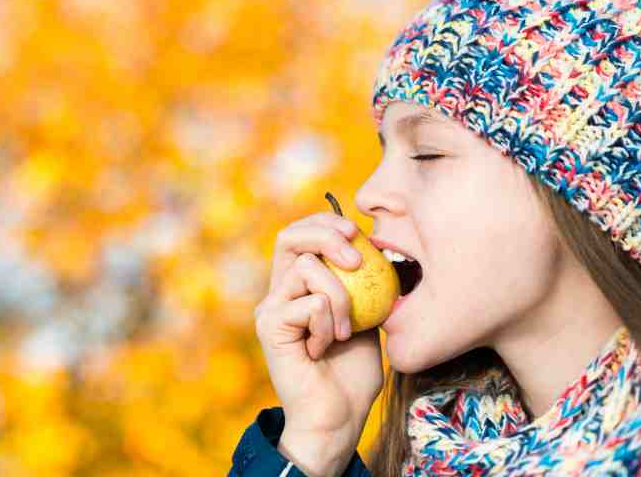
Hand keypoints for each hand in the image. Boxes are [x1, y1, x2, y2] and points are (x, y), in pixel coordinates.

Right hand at [254, 212, 383, 471]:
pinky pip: (309, 304)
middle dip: (326, 235)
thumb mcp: (365, 317)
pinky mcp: (269, 327)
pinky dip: (328, 324)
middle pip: (289, 236)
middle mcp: (278, 292)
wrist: (338, 418)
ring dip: (339, 296)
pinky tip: (325, 349)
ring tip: (345, 330)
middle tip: (357, 259)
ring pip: (305, 268)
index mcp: (298, 287)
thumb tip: (371, 244)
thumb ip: (359, 284)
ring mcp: (271, 308)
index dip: (326, 222)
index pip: (300, 235)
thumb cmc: (352, 373)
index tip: (359, 232)